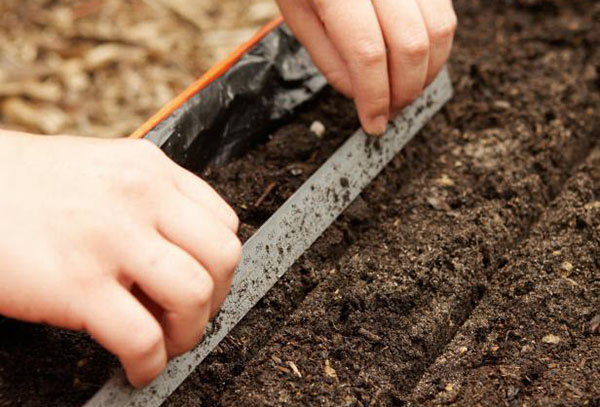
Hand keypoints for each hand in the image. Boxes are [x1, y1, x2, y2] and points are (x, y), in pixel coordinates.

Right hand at [0, 131, 240, 386]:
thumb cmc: (25, 186)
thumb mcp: (101, 171)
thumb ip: (147, 203)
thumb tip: (180, 254)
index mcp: (150, 170)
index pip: (224, 222)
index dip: (219, 265)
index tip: (205, 284)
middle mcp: (140, 198)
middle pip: (222, 257)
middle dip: (216, 299)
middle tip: (189, 318)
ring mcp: (111, 239)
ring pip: (195, 295)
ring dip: (188, 333)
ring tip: (165, 345)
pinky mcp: (77, 284)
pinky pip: (142, 337)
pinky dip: (150, 364)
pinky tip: (136, 368)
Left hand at [276, 0, 456, 134]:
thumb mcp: (298, 13)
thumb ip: (330, 57)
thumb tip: (364, 95)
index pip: (368, 53)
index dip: (375, 97)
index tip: (373, 123)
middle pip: (413, 44)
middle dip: (404, 91)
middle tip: (389, 111)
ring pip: (440, 29)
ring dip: (426, 73)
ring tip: (401, 90)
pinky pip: (445, 14)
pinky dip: (434, 48)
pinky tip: (413, 62)